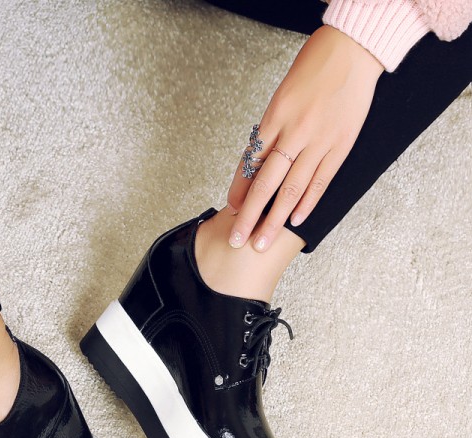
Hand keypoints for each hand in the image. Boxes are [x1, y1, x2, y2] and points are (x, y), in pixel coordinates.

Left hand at [226, 25, 383, 250]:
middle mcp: (294, 133)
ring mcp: (318, 142)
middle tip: (236, 240)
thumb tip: (256, 163)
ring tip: (262, 242)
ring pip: (291, 190)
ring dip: (275, 220)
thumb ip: (270, 130)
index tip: (230, 210)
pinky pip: (320, 181)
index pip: (250, 164)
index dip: (239, 190)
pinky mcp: (341, 146)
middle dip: (249, 216)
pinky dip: (307, 203)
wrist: (353, 49)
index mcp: (274, 119)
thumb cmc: (313, 69)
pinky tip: (295, 221)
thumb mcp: (281, 96)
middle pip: (265, 184)